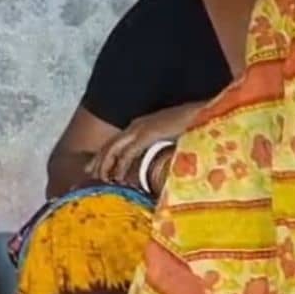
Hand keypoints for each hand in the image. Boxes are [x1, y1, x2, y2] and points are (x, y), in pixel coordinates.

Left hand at [87, 102, 201, 186]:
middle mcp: (136, 126)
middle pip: (110, 145)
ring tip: (101, 180)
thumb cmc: (193, 127)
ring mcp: (141, 128)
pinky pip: (129, 153)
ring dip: (105, 165)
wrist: (206, 113)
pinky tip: (118, 177)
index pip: (116, 142)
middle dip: (98, 161)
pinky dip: (121, 165)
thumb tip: (156, 165)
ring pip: (114, 149)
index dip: (104, 156)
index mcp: (140, 126)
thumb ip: (160, 149)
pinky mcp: (148, 134)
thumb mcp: (171, 139)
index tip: (96, 169)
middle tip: (88, 176)